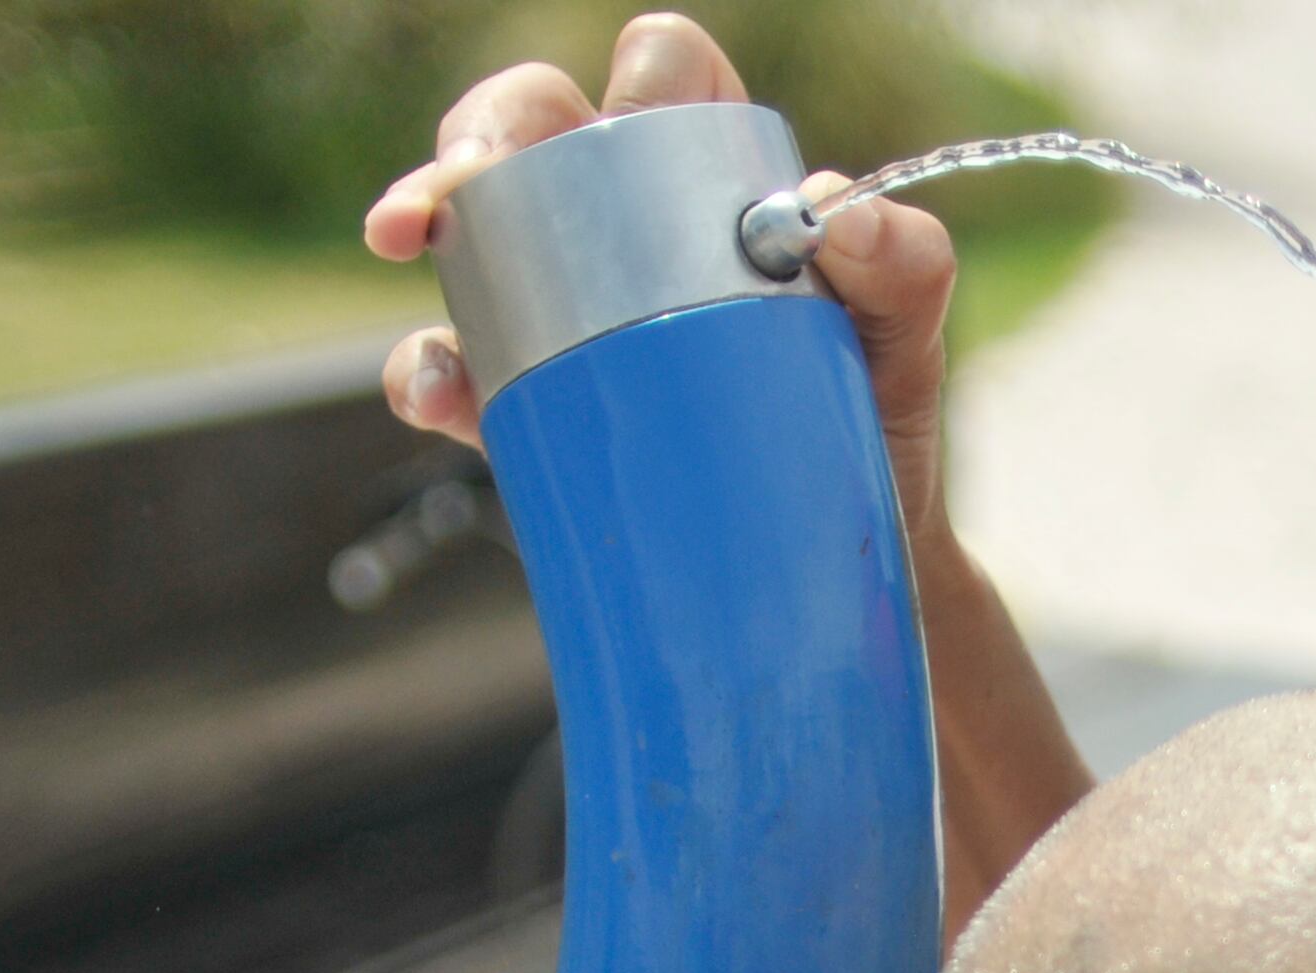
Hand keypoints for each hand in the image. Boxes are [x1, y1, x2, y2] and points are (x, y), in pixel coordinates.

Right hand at [364, 15, 967, 543]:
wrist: (838, 557)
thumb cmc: (866, 418)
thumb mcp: (903, 342)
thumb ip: (904, 267)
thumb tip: (832, 210)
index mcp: (711, 174)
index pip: (661, 73)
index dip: (639, 76)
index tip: (626, 121)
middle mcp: (622, 223)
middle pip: (531, 126)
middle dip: (487, 130)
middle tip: (475, 176)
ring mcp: (563, 312)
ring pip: (468, 229)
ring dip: (429, 216)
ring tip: (411, 237)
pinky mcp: (528, 403)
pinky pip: (450, 369)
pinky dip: (427, 371)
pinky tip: (437, 388)